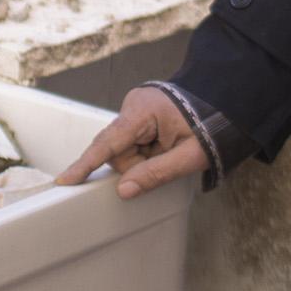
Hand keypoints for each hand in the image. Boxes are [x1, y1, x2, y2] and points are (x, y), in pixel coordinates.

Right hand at [56, 87, 208, 199]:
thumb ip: (156, 174)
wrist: (225, 100)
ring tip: (170, 149)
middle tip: (168, 159)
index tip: (64, 181)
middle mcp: (133, 105)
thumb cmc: (212, 125)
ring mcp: (135, 108)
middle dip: (137, 164)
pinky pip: (132, 142)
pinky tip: (163, 147)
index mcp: (144, 111)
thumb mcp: (190, 155)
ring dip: (144, 159)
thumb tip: (124, 191)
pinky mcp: (139, 113)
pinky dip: (145, 151)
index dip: (85, 164)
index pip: (107, 143)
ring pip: (124, 149)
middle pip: (117, 150)